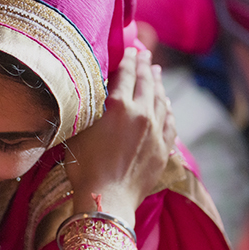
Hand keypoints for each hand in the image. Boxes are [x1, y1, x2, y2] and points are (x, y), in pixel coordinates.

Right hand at [63, 48, 175, 224]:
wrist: (108, 200)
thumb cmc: (84, 169)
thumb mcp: (78, 133)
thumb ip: (88, 109)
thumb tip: (91, 94)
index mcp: (119, 107)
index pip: (126, 74)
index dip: (128, 59)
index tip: (130, 49)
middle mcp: (142, 114)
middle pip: (146, 83)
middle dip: (145, 66)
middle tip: (145, 54)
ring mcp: (156, 132)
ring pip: (161, 100)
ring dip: (158, 84)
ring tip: (156, 73)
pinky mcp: (163, 149)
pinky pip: (170, 122)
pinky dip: (168, 109)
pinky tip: (167, 104)